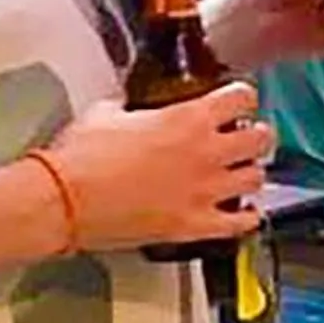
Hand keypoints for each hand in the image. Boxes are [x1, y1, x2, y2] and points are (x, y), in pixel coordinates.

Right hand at [44, 85, 272, 254]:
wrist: (63, 200)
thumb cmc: (80, 156)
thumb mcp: (107, 111)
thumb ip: (135, 107)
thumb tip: (136, 107)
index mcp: (189, 118)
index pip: (242, 97)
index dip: (242, 97)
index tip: (238, 100)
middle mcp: (206, 153)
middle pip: (261, 138)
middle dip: (255, 135)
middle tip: (245, 137)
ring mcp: (205, 191)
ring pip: (256, 178)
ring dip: (250, 173)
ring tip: (240, 173)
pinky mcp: (195, 225)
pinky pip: (241, 223)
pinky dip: (246, 217)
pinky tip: (243, 213)